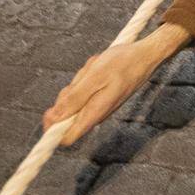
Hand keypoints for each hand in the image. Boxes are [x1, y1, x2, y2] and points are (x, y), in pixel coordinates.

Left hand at [43, 24, 188, 145]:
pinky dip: (85, 80)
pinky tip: (97, 69)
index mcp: (94, 113)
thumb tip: (55, 118)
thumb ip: (75, 98)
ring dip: (78, 84)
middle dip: (67, 96)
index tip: (49, 111)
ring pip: (75, 102)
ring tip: (93, 69)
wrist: (146, 55)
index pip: (67, 138)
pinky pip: (84, 93)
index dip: (53, 129)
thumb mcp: (95, 76)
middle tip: (81, 78)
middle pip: (67, 117)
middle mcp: (96, 114)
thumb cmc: (122, 63)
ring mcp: (99, 106)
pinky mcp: (101, 99)